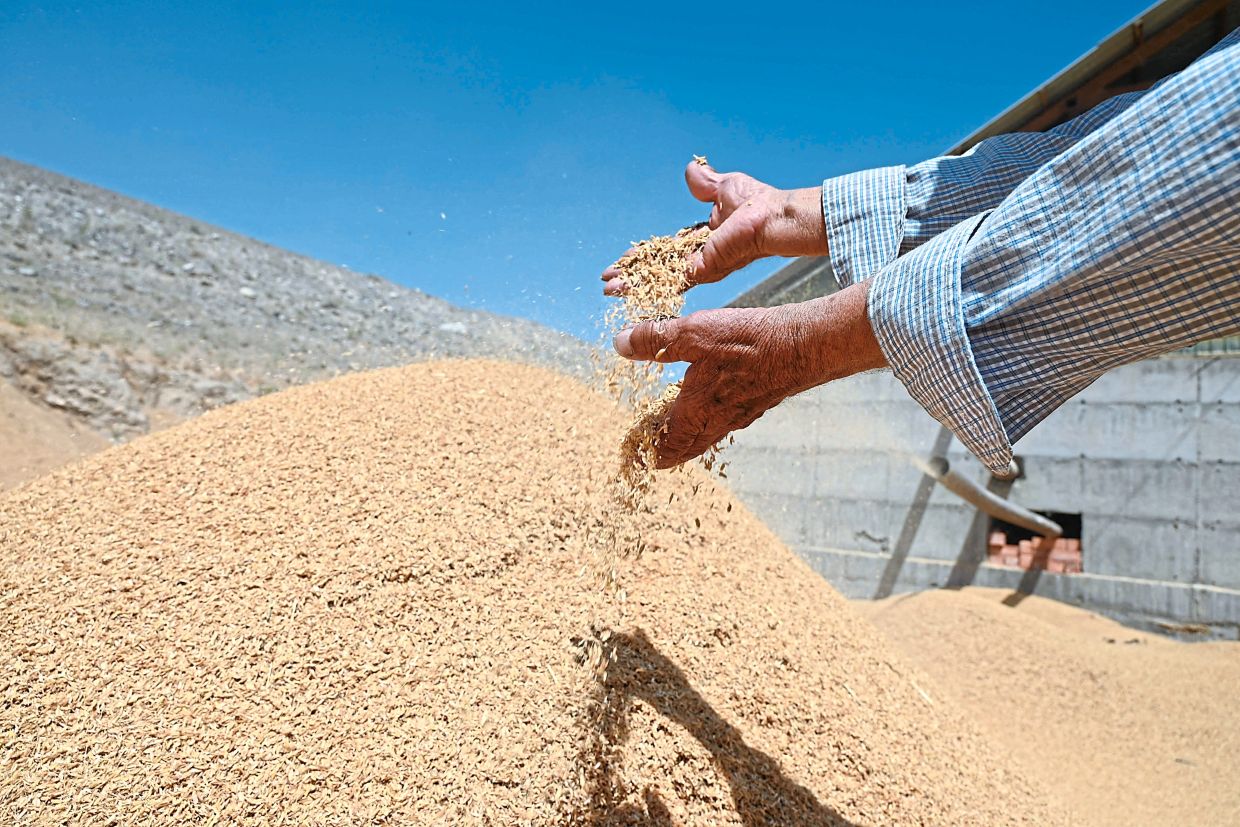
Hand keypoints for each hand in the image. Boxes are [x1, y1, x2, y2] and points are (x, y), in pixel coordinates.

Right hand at [601, 160, 827, 295]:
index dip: (644, 256)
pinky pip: (670, 280)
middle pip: (659, 269)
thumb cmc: (759, 202)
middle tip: (608, 284)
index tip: (622, 262)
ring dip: (634, 284)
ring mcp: (701, 266)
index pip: (666, 251)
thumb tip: (690, 171)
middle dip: (633, 276)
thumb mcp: (725, 187)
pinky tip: (627, 289)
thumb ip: (705, 184)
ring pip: (660, 278)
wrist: (773, 215)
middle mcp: (700, 255)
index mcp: (703, 238)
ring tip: (609, 291)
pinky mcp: (703, 270)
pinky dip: (647, 284)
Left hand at [612, 280, 885, 467]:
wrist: (805, 346)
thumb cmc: (748, 342)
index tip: (634, 457)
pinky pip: (724, 423)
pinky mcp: (757, 402)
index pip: (666, 447)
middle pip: (686, 448)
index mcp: (696, 412)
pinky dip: (708, 422)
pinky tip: (709, 404)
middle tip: (648, 448)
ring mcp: (740, 415)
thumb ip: (655, 340)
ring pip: (706, 437)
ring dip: (686, 436)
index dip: (647, 454)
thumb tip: (620, 344)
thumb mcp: (693, 333)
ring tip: (672, 427)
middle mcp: (718, 421)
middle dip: (665, 450)